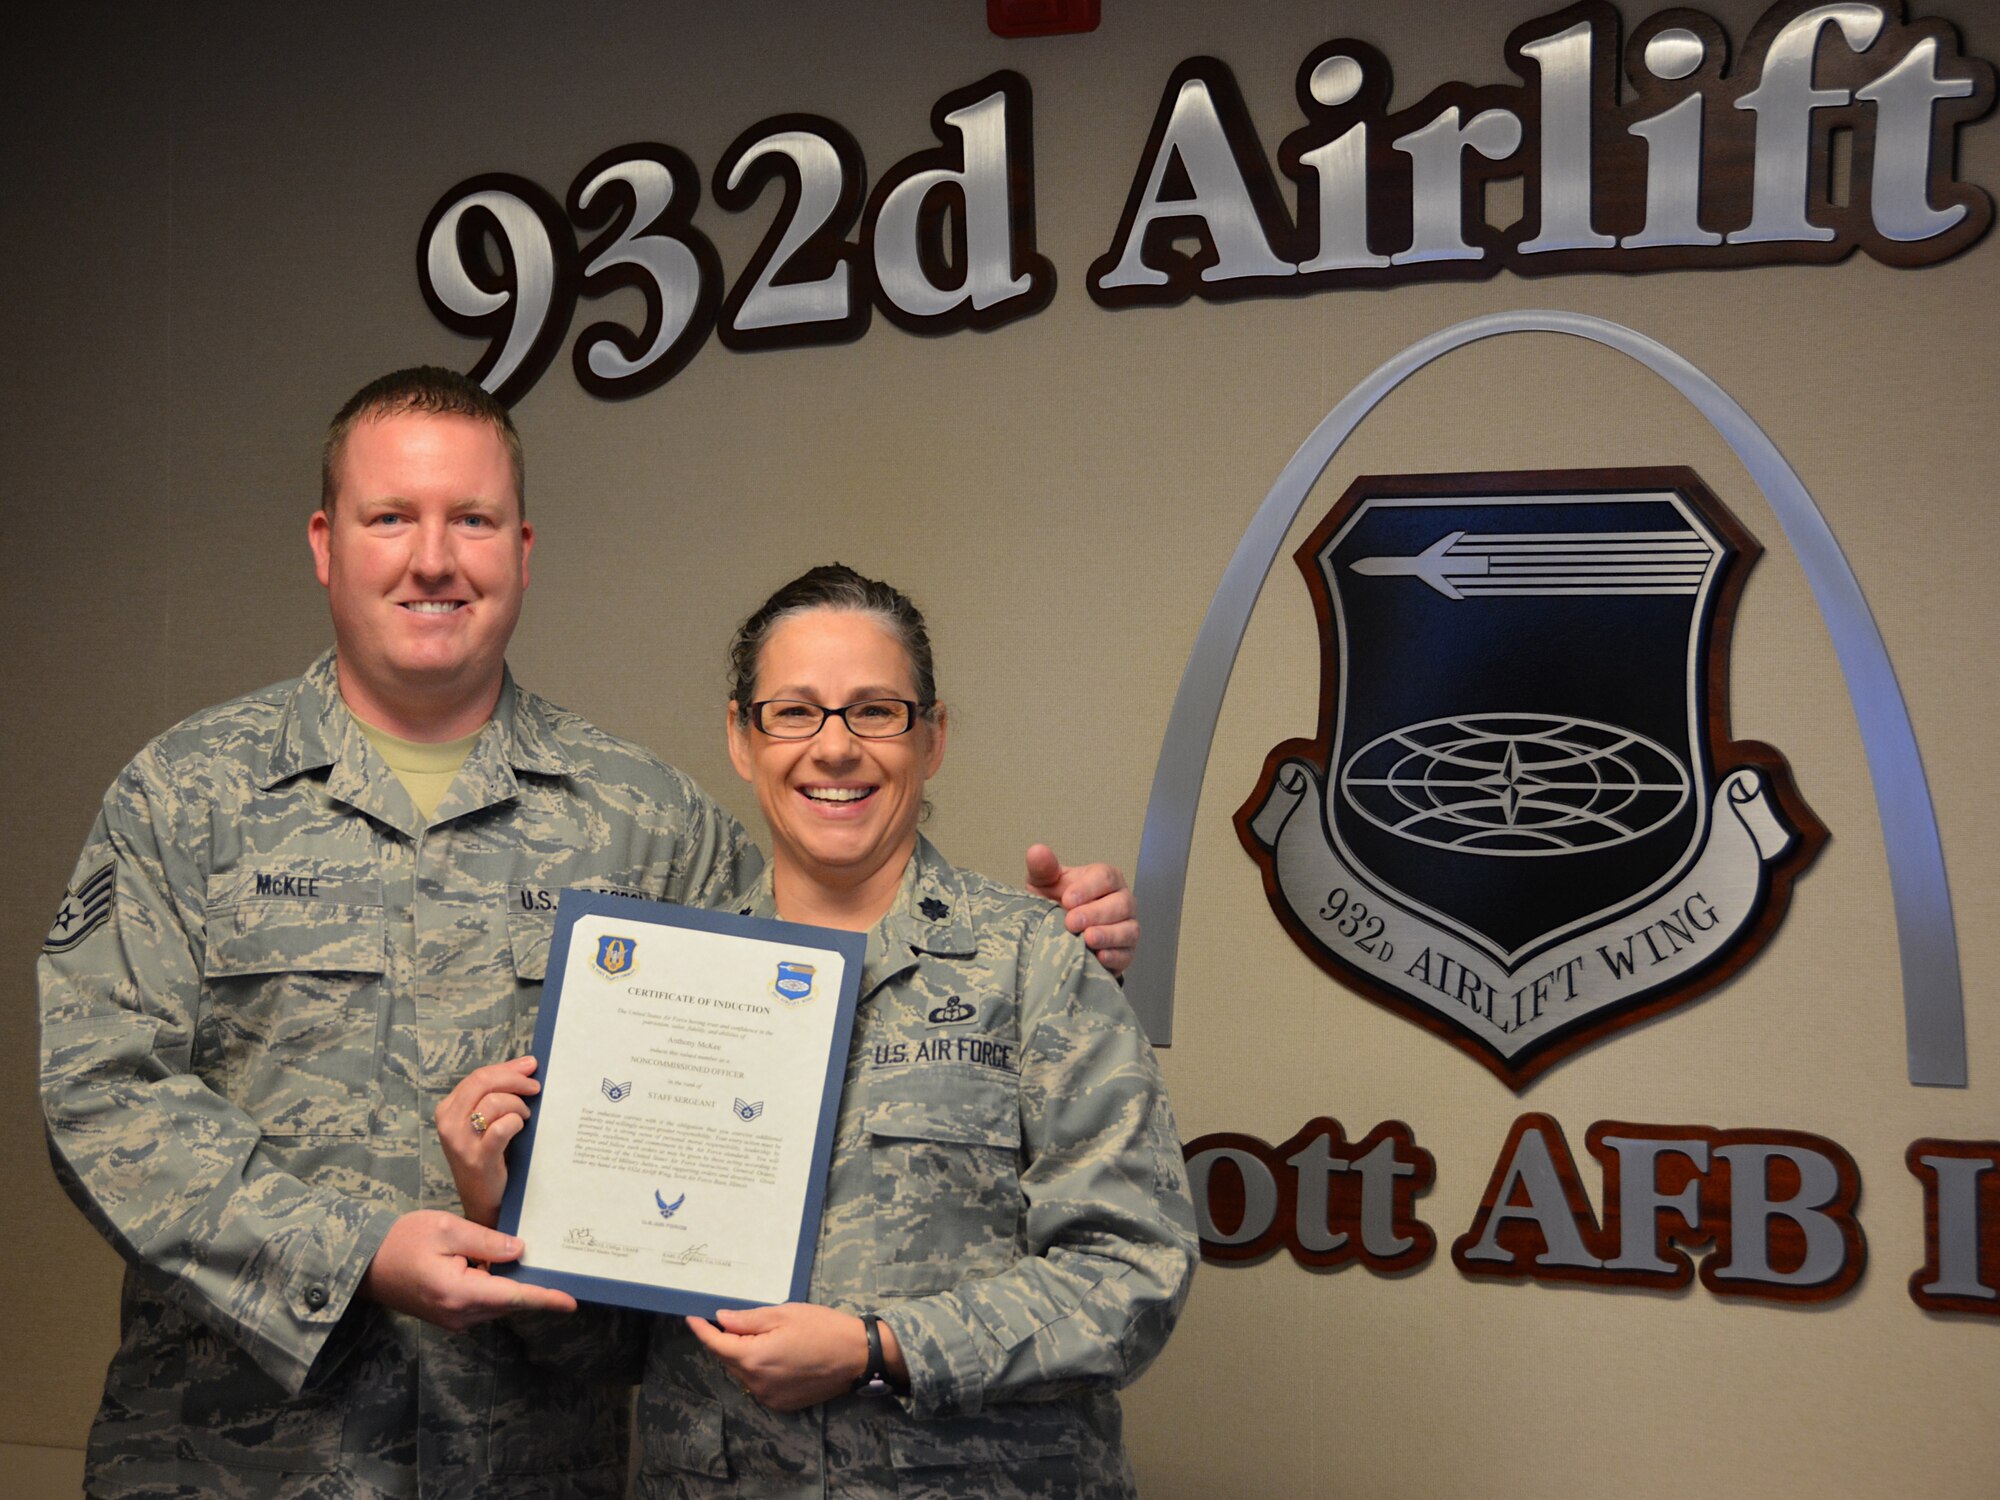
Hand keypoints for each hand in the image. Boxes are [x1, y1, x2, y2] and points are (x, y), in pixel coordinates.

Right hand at [360, 1210, 575, 1330]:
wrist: (364, 1263)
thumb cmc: (402, 1241)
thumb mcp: (446, 1229)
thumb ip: (486, 1241)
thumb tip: (520, 1251)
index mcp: (460, 1293)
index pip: (513, 1297)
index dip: (544, 1299)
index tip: (571, 1303)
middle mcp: (460, 1314)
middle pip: (508, 1302)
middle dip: (533, 1286)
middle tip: (559, 1265)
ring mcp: (453, 1319)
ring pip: (497, 1304)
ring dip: (514, 1287)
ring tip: (538, 1263)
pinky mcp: (450, 1315)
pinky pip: (484, 1304)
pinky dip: (498, 1289)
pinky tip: (505, 1267)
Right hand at [435, 1055, 539, 1226]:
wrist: (484, 1200)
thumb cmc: (490, 1155)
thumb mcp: (486, 1121)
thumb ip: (498, 1093)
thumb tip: (527, 1064)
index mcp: (447, 1110)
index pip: (479, 1076)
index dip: (508, 1069)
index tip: (530, 1067)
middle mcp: (448, 1123)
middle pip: (483, 1082)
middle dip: (515, 1079)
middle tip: (535, 1087)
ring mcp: (460, 1142)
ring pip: (493, 1102)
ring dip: (518, 1105)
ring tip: (525, 1116)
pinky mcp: (478, 1158)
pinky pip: (500, 1128)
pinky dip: (516, 1122)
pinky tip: (521, 1127)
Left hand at [687, 1303, 893, 1410]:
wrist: (857, 1357)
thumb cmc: (823, 1328)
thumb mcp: (784, 1314)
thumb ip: (748, 1320)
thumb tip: (721, 1320)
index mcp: (754, 1358)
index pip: (717, 1345)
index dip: (702, 1331)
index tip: (691, 1318)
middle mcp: (756, 1383)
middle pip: (729, 1359)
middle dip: (725, 1340)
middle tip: (729, 1320)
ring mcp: (769, 1397)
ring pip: (744, 1373)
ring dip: (743, 1355)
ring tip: (760, 1336)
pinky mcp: (781, 1404)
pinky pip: (759, 1384)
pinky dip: (758, 1369)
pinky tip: (774, 1354)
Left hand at [1025, 844, 1137, 975]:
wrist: (1059, 934)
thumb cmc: (1055, 902)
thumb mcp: (1044, 883)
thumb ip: (1042, 868)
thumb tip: (1037, 851)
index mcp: (1105, 878)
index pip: (1105, 877)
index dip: (1088, 889)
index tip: (1066, 900)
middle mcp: (1122, 900)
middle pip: (1121, 903)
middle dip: (1096, 913)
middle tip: (1071, 922)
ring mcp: (1127, 926)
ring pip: (1129, 929)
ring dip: (1108, 935)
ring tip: (1087, 939)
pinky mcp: (1126, 952)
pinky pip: (1127, 954)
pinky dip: (1115, 956)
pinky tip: (1099, 957)